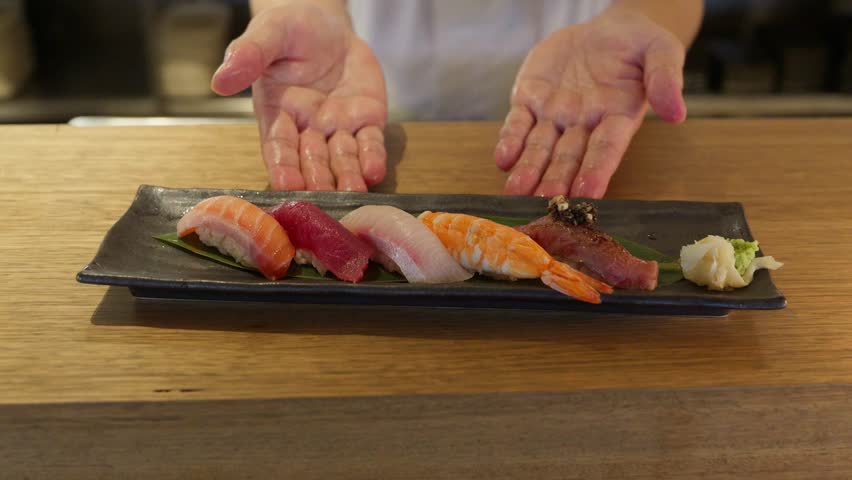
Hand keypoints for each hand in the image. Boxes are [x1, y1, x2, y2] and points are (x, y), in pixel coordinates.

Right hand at [212, 3, 387, 190]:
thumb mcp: (268, 34)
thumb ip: (249, 55)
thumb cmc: (289, 29)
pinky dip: (372, 158)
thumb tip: (220, 80)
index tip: (286, 184)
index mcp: (277, 114)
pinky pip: (371, 143)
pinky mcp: (367, 120)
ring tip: (353, 191)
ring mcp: (338, 127)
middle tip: (323, 196)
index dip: (282, 166)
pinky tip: (374, 172)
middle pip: (312, 160)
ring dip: (347, 177)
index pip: (278, 147)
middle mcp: (308, 128)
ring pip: (342, 158)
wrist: (327, 24)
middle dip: (317, 179)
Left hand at [496, 7, 686, 197]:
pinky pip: (518, 124)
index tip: (588, 192)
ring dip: (528, 170)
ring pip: (540, 148)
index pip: (607, 149)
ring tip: (515, 191)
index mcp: (617, 118)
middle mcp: (584, 124)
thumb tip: (677, 112)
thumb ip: (666, 78)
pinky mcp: (531, 99)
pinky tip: (503, 159)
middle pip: (568, 158)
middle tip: (544, 203)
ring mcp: (555, 115)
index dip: (597, 170)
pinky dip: (510, 141)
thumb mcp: (661, 50)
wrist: (608, 31)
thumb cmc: (640, 45)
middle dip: (556, 180)